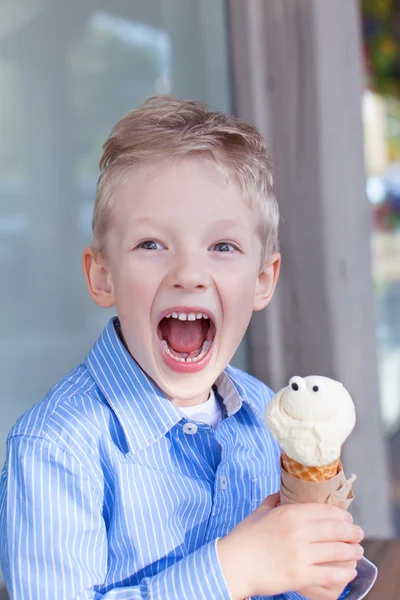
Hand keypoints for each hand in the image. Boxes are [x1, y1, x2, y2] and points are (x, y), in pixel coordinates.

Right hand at [217, 494, 362, 599]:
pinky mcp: (300, 576)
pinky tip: (349, 572)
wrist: (233, 564)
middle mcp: (298, 532)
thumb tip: (283, 492)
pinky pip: (330, 575)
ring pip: (338, 552)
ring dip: (352, 552)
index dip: (342, 515)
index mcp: (289, 514)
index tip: (348, 519)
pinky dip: (344, 573)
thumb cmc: (245, 537)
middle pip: (336, 529)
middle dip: (352, 532)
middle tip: (359, 534)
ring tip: (357, 552)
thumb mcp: (260, 512)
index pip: (326, 511)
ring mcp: (300, 555)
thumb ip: (274, 500)